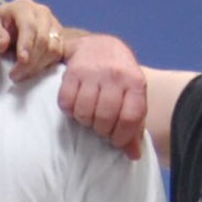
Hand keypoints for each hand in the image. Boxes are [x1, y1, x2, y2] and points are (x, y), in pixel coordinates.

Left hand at [0, 0, 66, 80]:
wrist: (3, 30)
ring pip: (53, 48)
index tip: (22, 60)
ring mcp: (52, 24)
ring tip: (21, 75)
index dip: (26, 44)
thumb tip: (3, 45)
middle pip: (43, 39)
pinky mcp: (58, 38)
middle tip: (15, 76)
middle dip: (30, 60)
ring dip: (37, 66)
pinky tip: (31, 72)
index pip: (29, 26)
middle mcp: (41, 13)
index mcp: (23, 7)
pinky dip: (45, 66)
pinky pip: (57, 54)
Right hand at [57, 33, 147, 157]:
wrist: (99, 46)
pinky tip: (76, 104)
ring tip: (89, 114)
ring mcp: (93, 73)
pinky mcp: (72, 73)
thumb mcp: (132, 97)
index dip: (122, 136)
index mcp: (135, 83)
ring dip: (85, 120)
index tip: (116, 140)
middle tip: (101, 125)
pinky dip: (69, 109)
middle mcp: (115, 76)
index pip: (130, 118)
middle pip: (105, 118)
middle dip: (101, 129)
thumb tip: (134, 155)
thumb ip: (134, 126)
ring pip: (84, 113)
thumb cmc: (118, 79)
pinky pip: (66, 103)